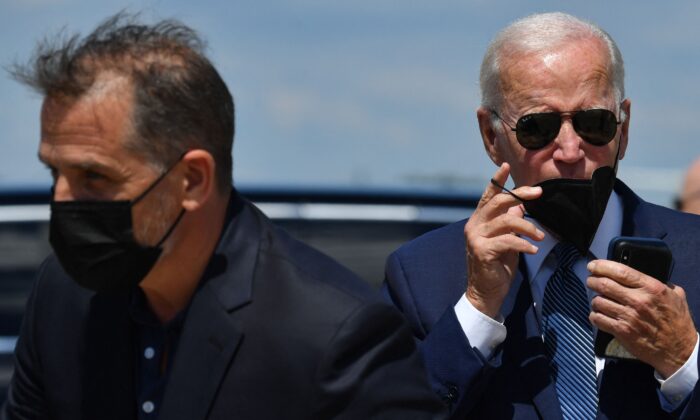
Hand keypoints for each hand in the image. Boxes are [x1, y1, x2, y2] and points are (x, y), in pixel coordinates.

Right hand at [464, 163, 543, 318]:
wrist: (485, 293)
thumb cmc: (497, 266)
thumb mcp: (506, 241)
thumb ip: (510, 224)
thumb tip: (521, 206)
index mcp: (479, 220)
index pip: (488, 196)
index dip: (497, 180)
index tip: (506, 166)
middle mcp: (474, 225)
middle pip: (498, 202)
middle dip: (520, 195)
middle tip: (539, 193)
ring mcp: (475, 237)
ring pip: (506, 221)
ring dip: (527, 226)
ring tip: (539, 236)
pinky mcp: (481, 250)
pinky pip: (507, 241)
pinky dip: (523, 244)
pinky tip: (532, 249)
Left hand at [587, 259, 696, 377]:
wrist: (679, 350)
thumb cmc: (677, 323)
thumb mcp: (675, 297)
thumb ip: (660, 284)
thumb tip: (643, 277)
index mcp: (651, 288)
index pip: (620, 271)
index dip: (602, 266)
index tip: (593, 265)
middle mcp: (638, 300)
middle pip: (604, 284)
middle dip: (592, 281)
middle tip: (591, 281)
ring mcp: (628, 316)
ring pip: (598, 301)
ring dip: (595, 300)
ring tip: (598, 301)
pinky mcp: (622, 331)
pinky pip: (598, 319)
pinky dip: (595, 316)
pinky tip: (599, 315)